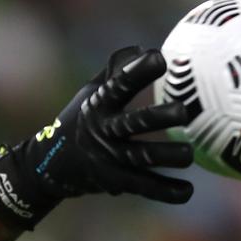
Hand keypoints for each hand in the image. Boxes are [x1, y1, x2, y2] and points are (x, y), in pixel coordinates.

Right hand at [0, 47, 193, 228]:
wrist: (51, 166)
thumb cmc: (79, 121)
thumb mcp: (90, 93)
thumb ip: (114, 72)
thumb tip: (142, 49)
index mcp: (99, 105)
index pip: (118, 85)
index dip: (137, 72)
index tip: (159, 58)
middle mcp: (103, 131)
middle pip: (131, 124)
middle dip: (157, 118)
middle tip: (182, 112)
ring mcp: (108, 158)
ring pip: (140, 157)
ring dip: (166, 156)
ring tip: (188, 154)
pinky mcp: (115, 182)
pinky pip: (143, 186)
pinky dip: (165, 191)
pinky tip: (188, 191)